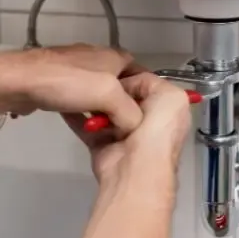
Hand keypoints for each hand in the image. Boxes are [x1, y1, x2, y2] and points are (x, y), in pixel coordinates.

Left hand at [0, 44, 143, 133]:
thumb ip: (129, 112)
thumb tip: (134, 126)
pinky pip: (78, 98)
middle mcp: (98, 58)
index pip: (143, 75)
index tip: (147, 120)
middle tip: (124, 130)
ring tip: (103, 131)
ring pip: (98, 94)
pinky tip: (80, 124)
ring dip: (101, 112)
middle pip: (121, 87)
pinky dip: (82, 111)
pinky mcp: (58, 81)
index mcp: (115, 55)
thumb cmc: (68, 83)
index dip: (147, 97)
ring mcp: (75, 69)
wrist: (19, 80)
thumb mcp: (109, 95)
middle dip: (123, 107)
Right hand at [64, 72, 192, 185]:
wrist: (136, 168)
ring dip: (94, 100)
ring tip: (83, 86)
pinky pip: (87, 124)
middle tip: (97, 79)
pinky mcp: (101, 143)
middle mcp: (146, 122)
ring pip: (105, 109)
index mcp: (166, 111)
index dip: (131, 77)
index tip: (115, 70)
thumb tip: (127, 86)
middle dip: (111, 88)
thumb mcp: (170, 96)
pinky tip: (68, 101)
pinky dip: (76, 114)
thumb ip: (151, 82)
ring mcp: (122, 134)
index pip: (146, 85)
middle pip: (124, 97)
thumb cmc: (157, 130)